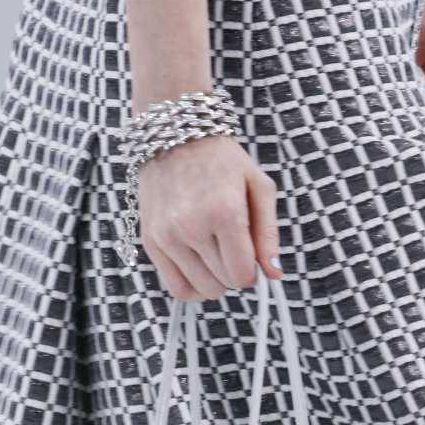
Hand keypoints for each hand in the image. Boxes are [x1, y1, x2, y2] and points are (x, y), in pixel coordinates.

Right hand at [137, 134, 282, 300]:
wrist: (173, 135)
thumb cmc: (222, 160)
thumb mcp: (258, 186)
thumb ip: (269, 233)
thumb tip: (274, 274)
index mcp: (224, 212)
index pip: (242, 275)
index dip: (252, 272)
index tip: (250, 255)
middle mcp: (191, 227)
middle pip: (224, 284)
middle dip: (234, 273)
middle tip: (232, 248)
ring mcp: (167, 236)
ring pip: (201, 290)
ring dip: (215, 280)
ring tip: (215, 254)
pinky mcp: (150, 241)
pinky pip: (176, 288)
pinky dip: (193, 286)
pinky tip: (200, 268)